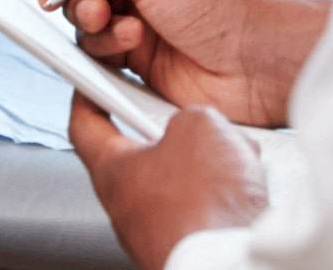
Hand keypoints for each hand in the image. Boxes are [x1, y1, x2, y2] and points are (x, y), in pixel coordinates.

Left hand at [71, 97, 267, 269]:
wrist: (234, 266)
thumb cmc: (207, 207)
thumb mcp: (200, 125)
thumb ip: (190, 116)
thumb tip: (201, 128)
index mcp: (113, 173)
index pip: (85, 126)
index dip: (89, 96)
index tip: (93, 81)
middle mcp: (127, 210)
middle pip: (141, 156)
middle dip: (172, 134)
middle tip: (192, 119)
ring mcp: (157, 236)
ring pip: (179, 186)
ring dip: (205, 169)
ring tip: (234, 161)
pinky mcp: (187, 253)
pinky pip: (203, 215)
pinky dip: (223, 201)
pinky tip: (247, 195)